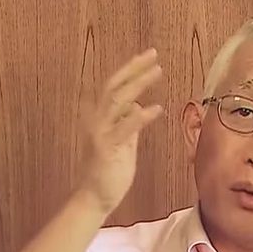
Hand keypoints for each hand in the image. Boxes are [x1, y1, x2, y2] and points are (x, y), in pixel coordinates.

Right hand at [77, 47, 163, 213]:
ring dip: (138, 83)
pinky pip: (125, 128)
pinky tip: (156, 108)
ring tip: (157, 71)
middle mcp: (98, 121)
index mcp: (102, 118)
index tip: (147, 57)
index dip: (130, 69)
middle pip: (114, 85)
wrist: (96, 198)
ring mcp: (100, 133)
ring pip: (117, 100)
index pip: (114, 86)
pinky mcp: (106, 148)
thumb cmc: (110, 172)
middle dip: (133, 67)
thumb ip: (129, 125)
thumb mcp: (125, 144)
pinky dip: (140, 116)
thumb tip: (137, 106)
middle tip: (153, 53)